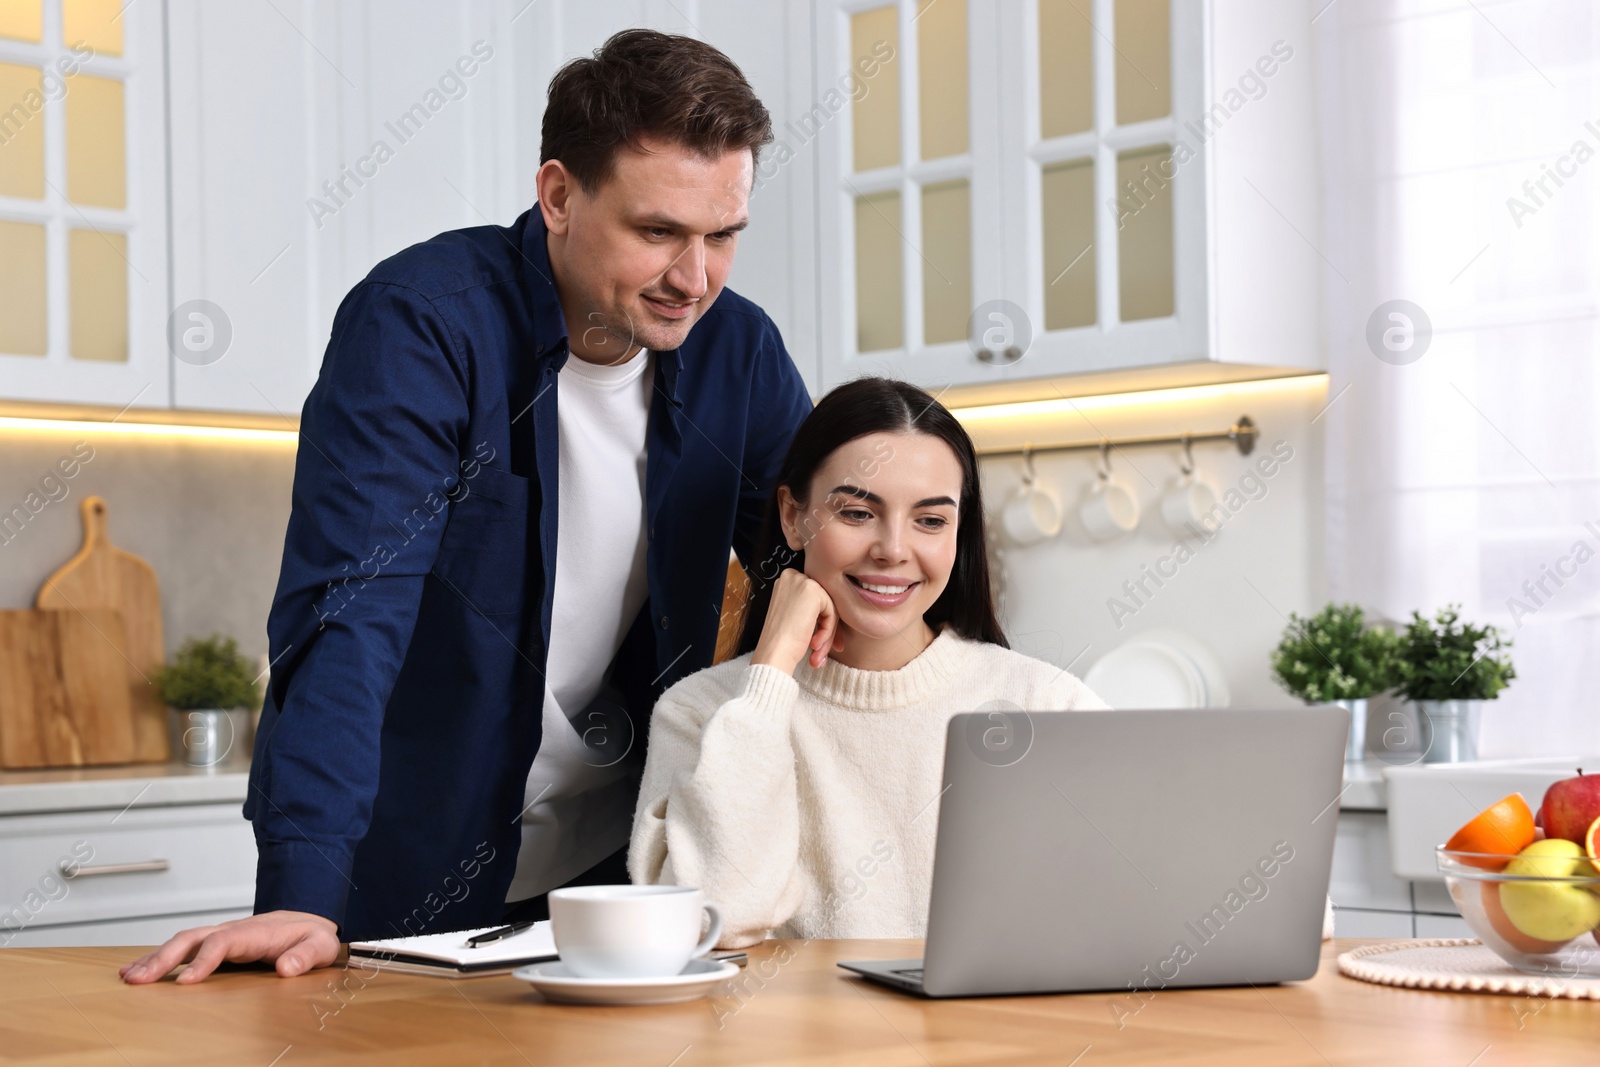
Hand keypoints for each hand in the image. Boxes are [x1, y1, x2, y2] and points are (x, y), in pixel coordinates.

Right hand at [119, 910, 339, 983]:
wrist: (310, 922)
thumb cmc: (313, 936)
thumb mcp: (319, 946)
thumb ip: (305, 956)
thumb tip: (286, 968)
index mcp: (255, 933)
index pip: (223, 943)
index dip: (202, 961)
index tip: (184, 984)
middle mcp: (233, 930)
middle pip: (192, 939)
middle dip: (164, 959)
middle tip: (138, 981)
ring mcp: (222, 935)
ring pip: (182, 942)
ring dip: (154, 959)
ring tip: (128, 978)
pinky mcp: (216, 943)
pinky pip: (184, 949)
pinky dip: (160, 958)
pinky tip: (138, 971)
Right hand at [751, 568, 842, 672]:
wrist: (773, 653)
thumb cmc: (780, 641)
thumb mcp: (795, 616)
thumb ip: (810, 608)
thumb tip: (833, 612)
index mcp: (787, 580)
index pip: (815, 599)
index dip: (820, 623)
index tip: (820, 643)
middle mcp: (793, 576)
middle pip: (824, 603)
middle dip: (827, 630)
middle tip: (822, 652)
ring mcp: (803, 581)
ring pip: (830, 608)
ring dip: (827, 635)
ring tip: (817, 653)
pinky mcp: (813, 591)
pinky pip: (832, 613)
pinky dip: (827, 632)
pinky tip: (814, 643)